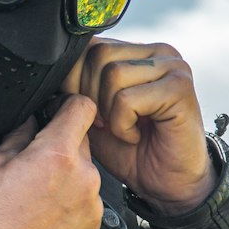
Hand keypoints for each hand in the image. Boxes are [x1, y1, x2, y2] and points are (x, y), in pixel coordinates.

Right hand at [0, 95, 103, 228]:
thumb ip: (19, 136)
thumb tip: (31, 122)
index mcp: (57, 154)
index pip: (83, 108)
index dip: (69, 105)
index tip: (59, 111)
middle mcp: (83, 176)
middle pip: (83, 141)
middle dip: (62, 145)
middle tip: (36, 161)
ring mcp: (91, 203)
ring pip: (86, 172)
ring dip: (69, 174)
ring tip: (40, 193)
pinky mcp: (93, 225)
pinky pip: (88, 199)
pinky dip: (73, 199)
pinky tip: (48, 211)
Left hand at [61, 38, 215, 213]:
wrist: (166, 184)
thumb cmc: (131, 150)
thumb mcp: (91, 115)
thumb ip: (74, 91)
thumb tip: (48, 75)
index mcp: (137, 52)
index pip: (89, 44)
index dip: (74, 80)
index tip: (86, 112)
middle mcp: (158, 52)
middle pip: (98, 54)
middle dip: (90, 95)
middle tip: (104, 123)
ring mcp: (173, 67)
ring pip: (112, 74)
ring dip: (107, 112)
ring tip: (122, 129)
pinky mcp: (180, 88)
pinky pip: (127, 99)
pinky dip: (122, 125)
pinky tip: (134, 136)